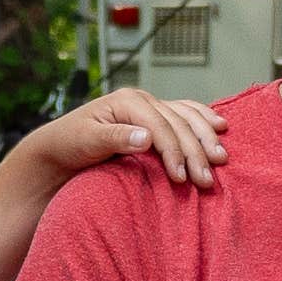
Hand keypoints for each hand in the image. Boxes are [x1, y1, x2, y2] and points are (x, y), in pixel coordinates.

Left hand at [11, 87, 226, 194]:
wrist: (60, 146)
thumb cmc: (69, 144)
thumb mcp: (85, 140)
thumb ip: (115, 138)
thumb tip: (147, 137)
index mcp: (127, 101)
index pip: (160, 126)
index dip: (173, 151)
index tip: (181, 178)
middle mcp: (142, 100)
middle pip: (178, 123)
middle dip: (196, 151)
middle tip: (207, 180)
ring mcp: (150, 107)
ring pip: (187, 117)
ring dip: (206, 138)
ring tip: (221, 159)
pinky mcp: (155, 118)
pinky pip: (185, 114)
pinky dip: (203, 121)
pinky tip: (220, 127)